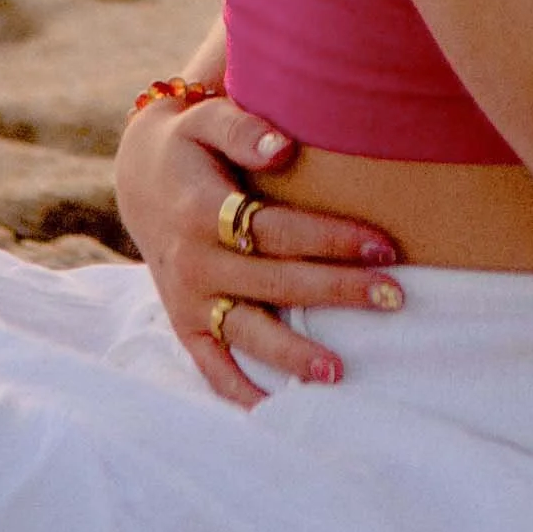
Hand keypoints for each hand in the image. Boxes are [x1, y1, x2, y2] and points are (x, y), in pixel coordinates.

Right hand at [113, 92, 404, 410]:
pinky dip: (237, 391)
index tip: (384, 245)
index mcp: (202, 210)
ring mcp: (186, 298)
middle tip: (394, 297)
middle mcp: (193, 261)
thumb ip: (243, 128)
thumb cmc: (190, 143)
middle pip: (275, 281)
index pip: (278, 230)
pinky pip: (208, 364)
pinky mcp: (182, 321)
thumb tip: (285, 147)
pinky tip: (273, 412)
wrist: (138, 175)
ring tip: (339, 372)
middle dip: (337, 290)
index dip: (332, 238)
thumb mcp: (206, 119)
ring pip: (246, 330)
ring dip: (292, 353)